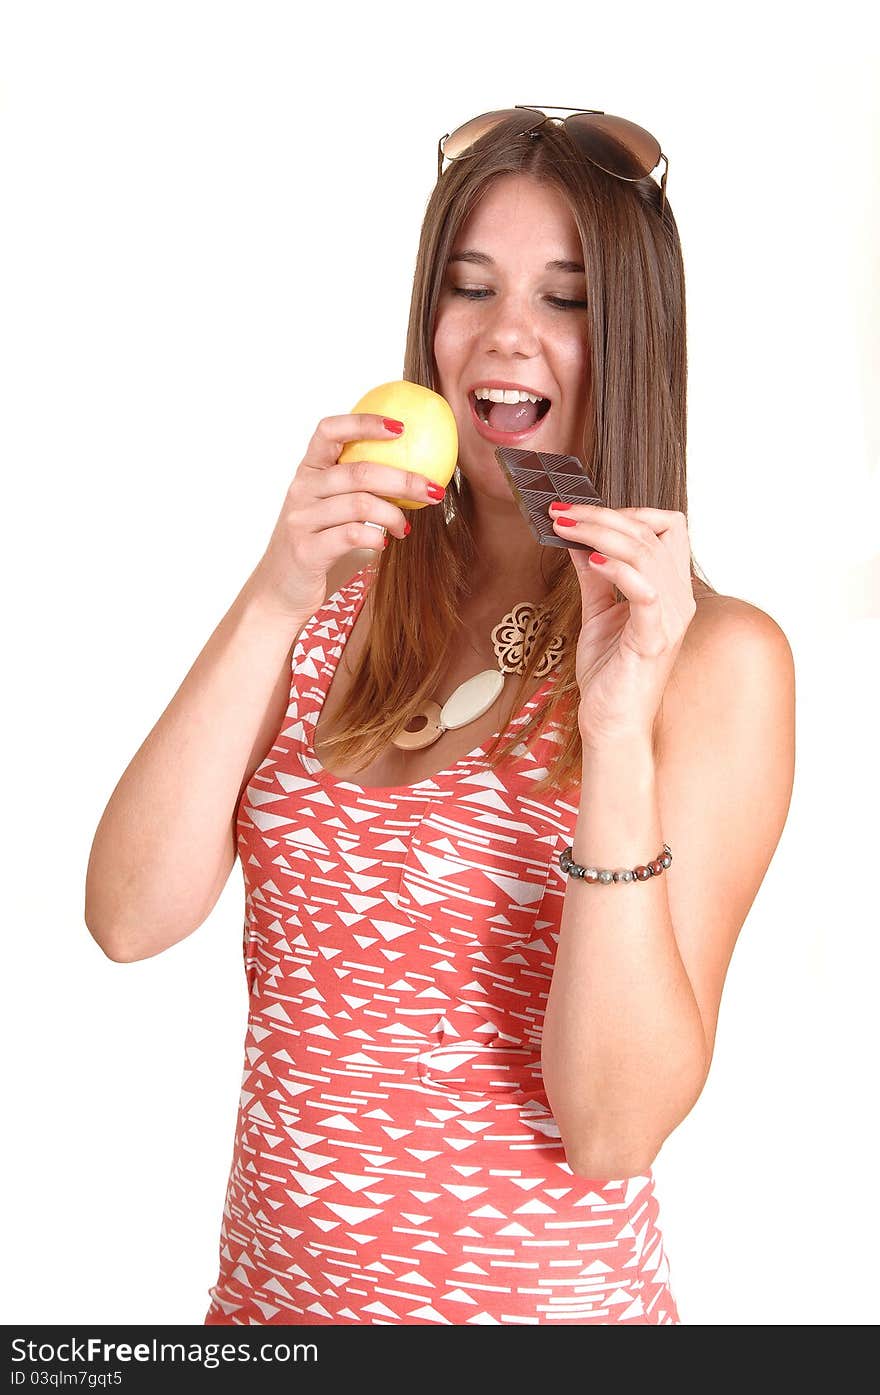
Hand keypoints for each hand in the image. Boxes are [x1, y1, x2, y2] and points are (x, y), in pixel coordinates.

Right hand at [251, 414, 443, 620]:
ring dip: (394, 515)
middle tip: (433, 490)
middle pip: (359, 472)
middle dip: (404, 479)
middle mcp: (301, 489)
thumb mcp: (332, 510)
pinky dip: (377, 538)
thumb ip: (359, 490)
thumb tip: (416, 474)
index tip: (401, 428)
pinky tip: (385, 542)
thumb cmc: (317, 546)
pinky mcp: (306, 550)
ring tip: (406, 528)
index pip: (329, 431)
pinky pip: (352, 535)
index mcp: (309, 471)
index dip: (364, 423)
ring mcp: (301, 519)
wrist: (280, 591)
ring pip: (360, 504)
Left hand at [549, 503, 697, 749]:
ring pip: (647, 553)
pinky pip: (645, 593)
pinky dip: (617, 570)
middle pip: (653, 532)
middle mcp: (679, 599)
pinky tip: (590, 562)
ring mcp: (670, 619)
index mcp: (670, 589)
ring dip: (601, 533)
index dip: (629, 510)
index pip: (667, 527)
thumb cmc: (609, 673)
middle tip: (561, 512)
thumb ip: (594, 577)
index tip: (585, 510)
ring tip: (566, 528)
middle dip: (603, 515)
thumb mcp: (598, 613)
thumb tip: (577, 540)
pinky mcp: (653, 640)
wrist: (611, 722)